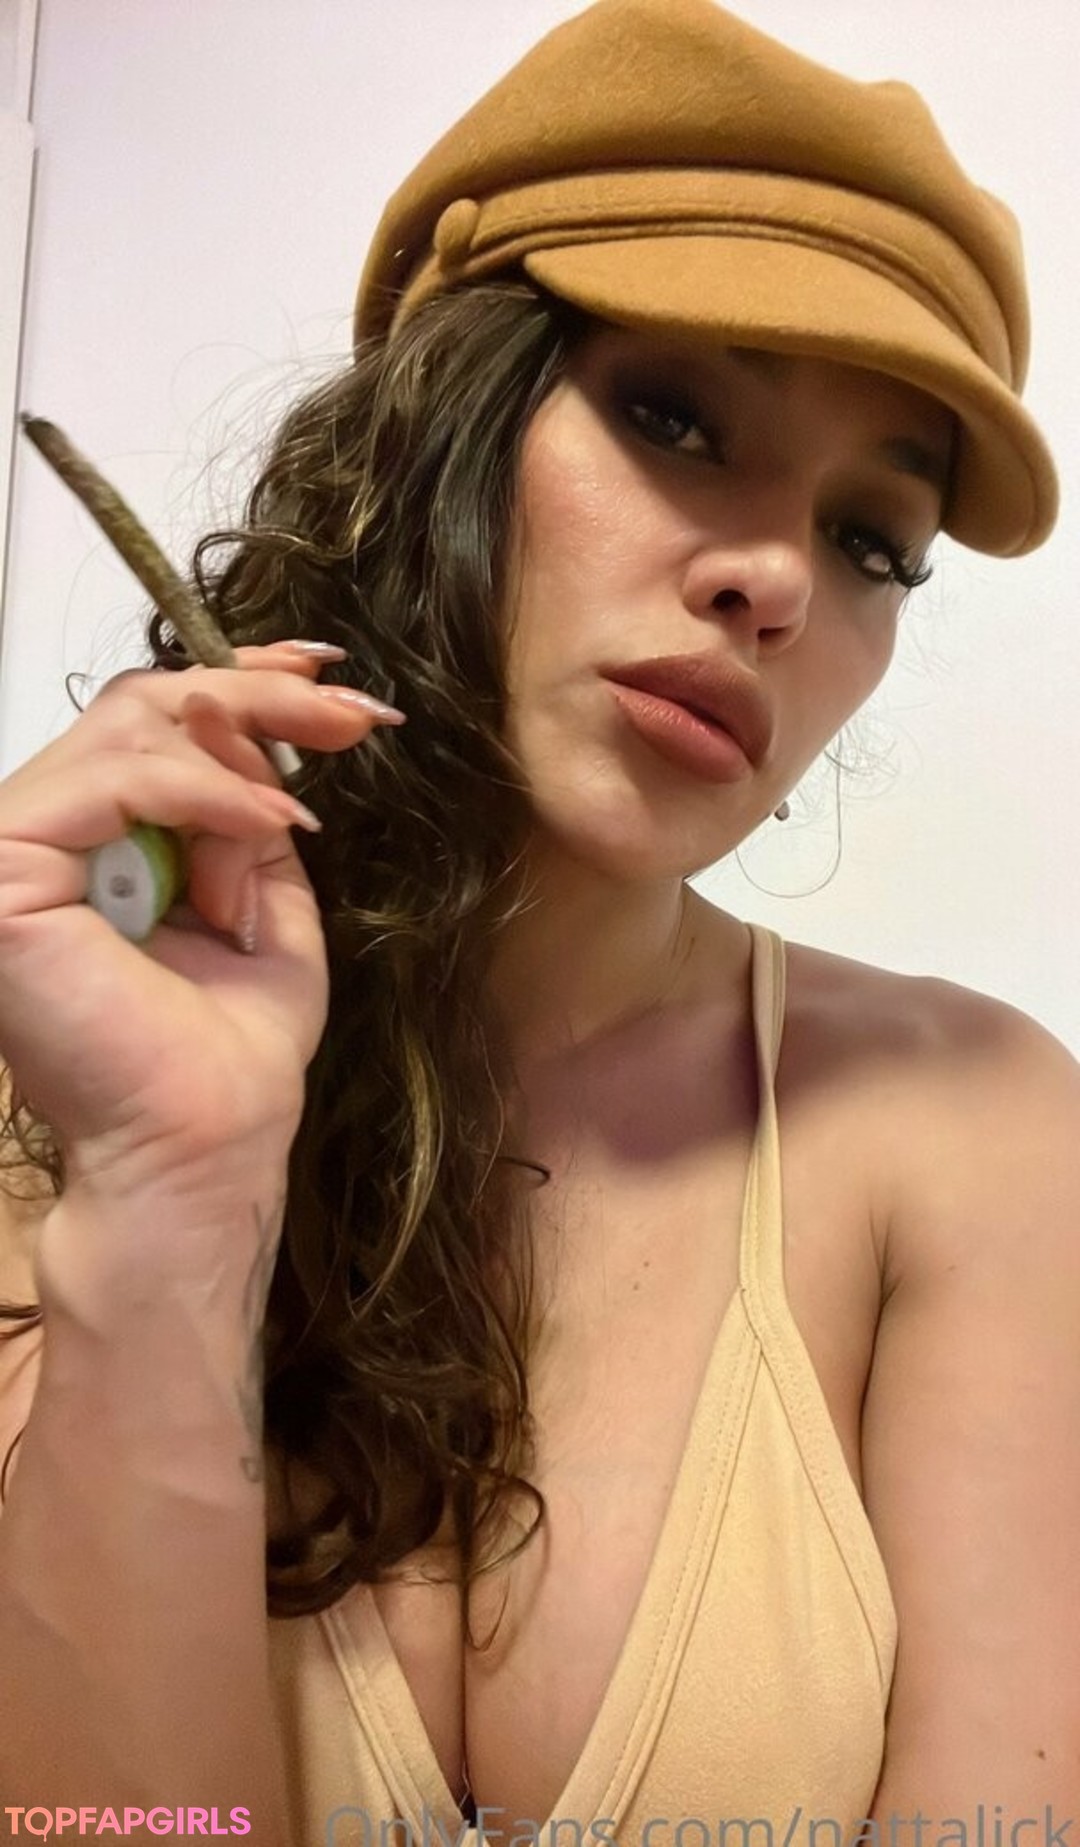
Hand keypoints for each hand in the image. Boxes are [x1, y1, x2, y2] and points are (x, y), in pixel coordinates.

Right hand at [0, 641, 402, 1205]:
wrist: (203, 1146)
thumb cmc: (228, 1055)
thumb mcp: (262, 908)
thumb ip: (246, 820)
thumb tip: (251, 727)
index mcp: (90, 846)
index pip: (145, 724)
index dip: (238, 684)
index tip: (332, 682)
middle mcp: (41, 838)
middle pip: (138, 704)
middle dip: (259, 694)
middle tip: (353, 714)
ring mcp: (10, 851)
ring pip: (126, 725)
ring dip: (242, 752)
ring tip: (304, 806)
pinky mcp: (3, 872)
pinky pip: (111, 780)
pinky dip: (204, 787)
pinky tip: (272, 818)